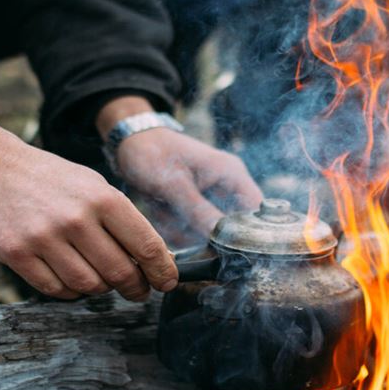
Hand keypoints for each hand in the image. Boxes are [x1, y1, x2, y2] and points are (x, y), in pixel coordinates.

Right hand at [0, 117, 175, 300]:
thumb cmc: (52, 180)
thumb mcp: (95, 187)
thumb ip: (123, 221)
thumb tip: (157, 261)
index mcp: (102, 197)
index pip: (146, 246)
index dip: (162, 271)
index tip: (167, 282)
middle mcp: (75, 218)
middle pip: (120, 273)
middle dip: (135, 287)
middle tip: (137, 290)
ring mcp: (43, 237)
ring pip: (89, 286)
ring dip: (100, 288)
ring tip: (99, 277)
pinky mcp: (16, 253)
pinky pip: (56, 290)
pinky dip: (69, 291)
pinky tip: (70, 276)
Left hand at [97, 97, 263, 244]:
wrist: (130, 143)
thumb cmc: (153, 152)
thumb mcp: (173, 183)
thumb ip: (198, 211)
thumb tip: (221, 239)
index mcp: (232, 174)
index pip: (258, 211)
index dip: (250, 233)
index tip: (225, 246)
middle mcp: (227, 188)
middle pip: (231, 228)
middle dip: (203, 232)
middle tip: (176, 218)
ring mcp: (211, 199)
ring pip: (208, 233)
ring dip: (184, 230)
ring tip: (163, 208)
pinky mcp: (195, 208)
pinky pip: (191, 231)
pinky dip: (174, 228)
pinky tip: (160, 211)